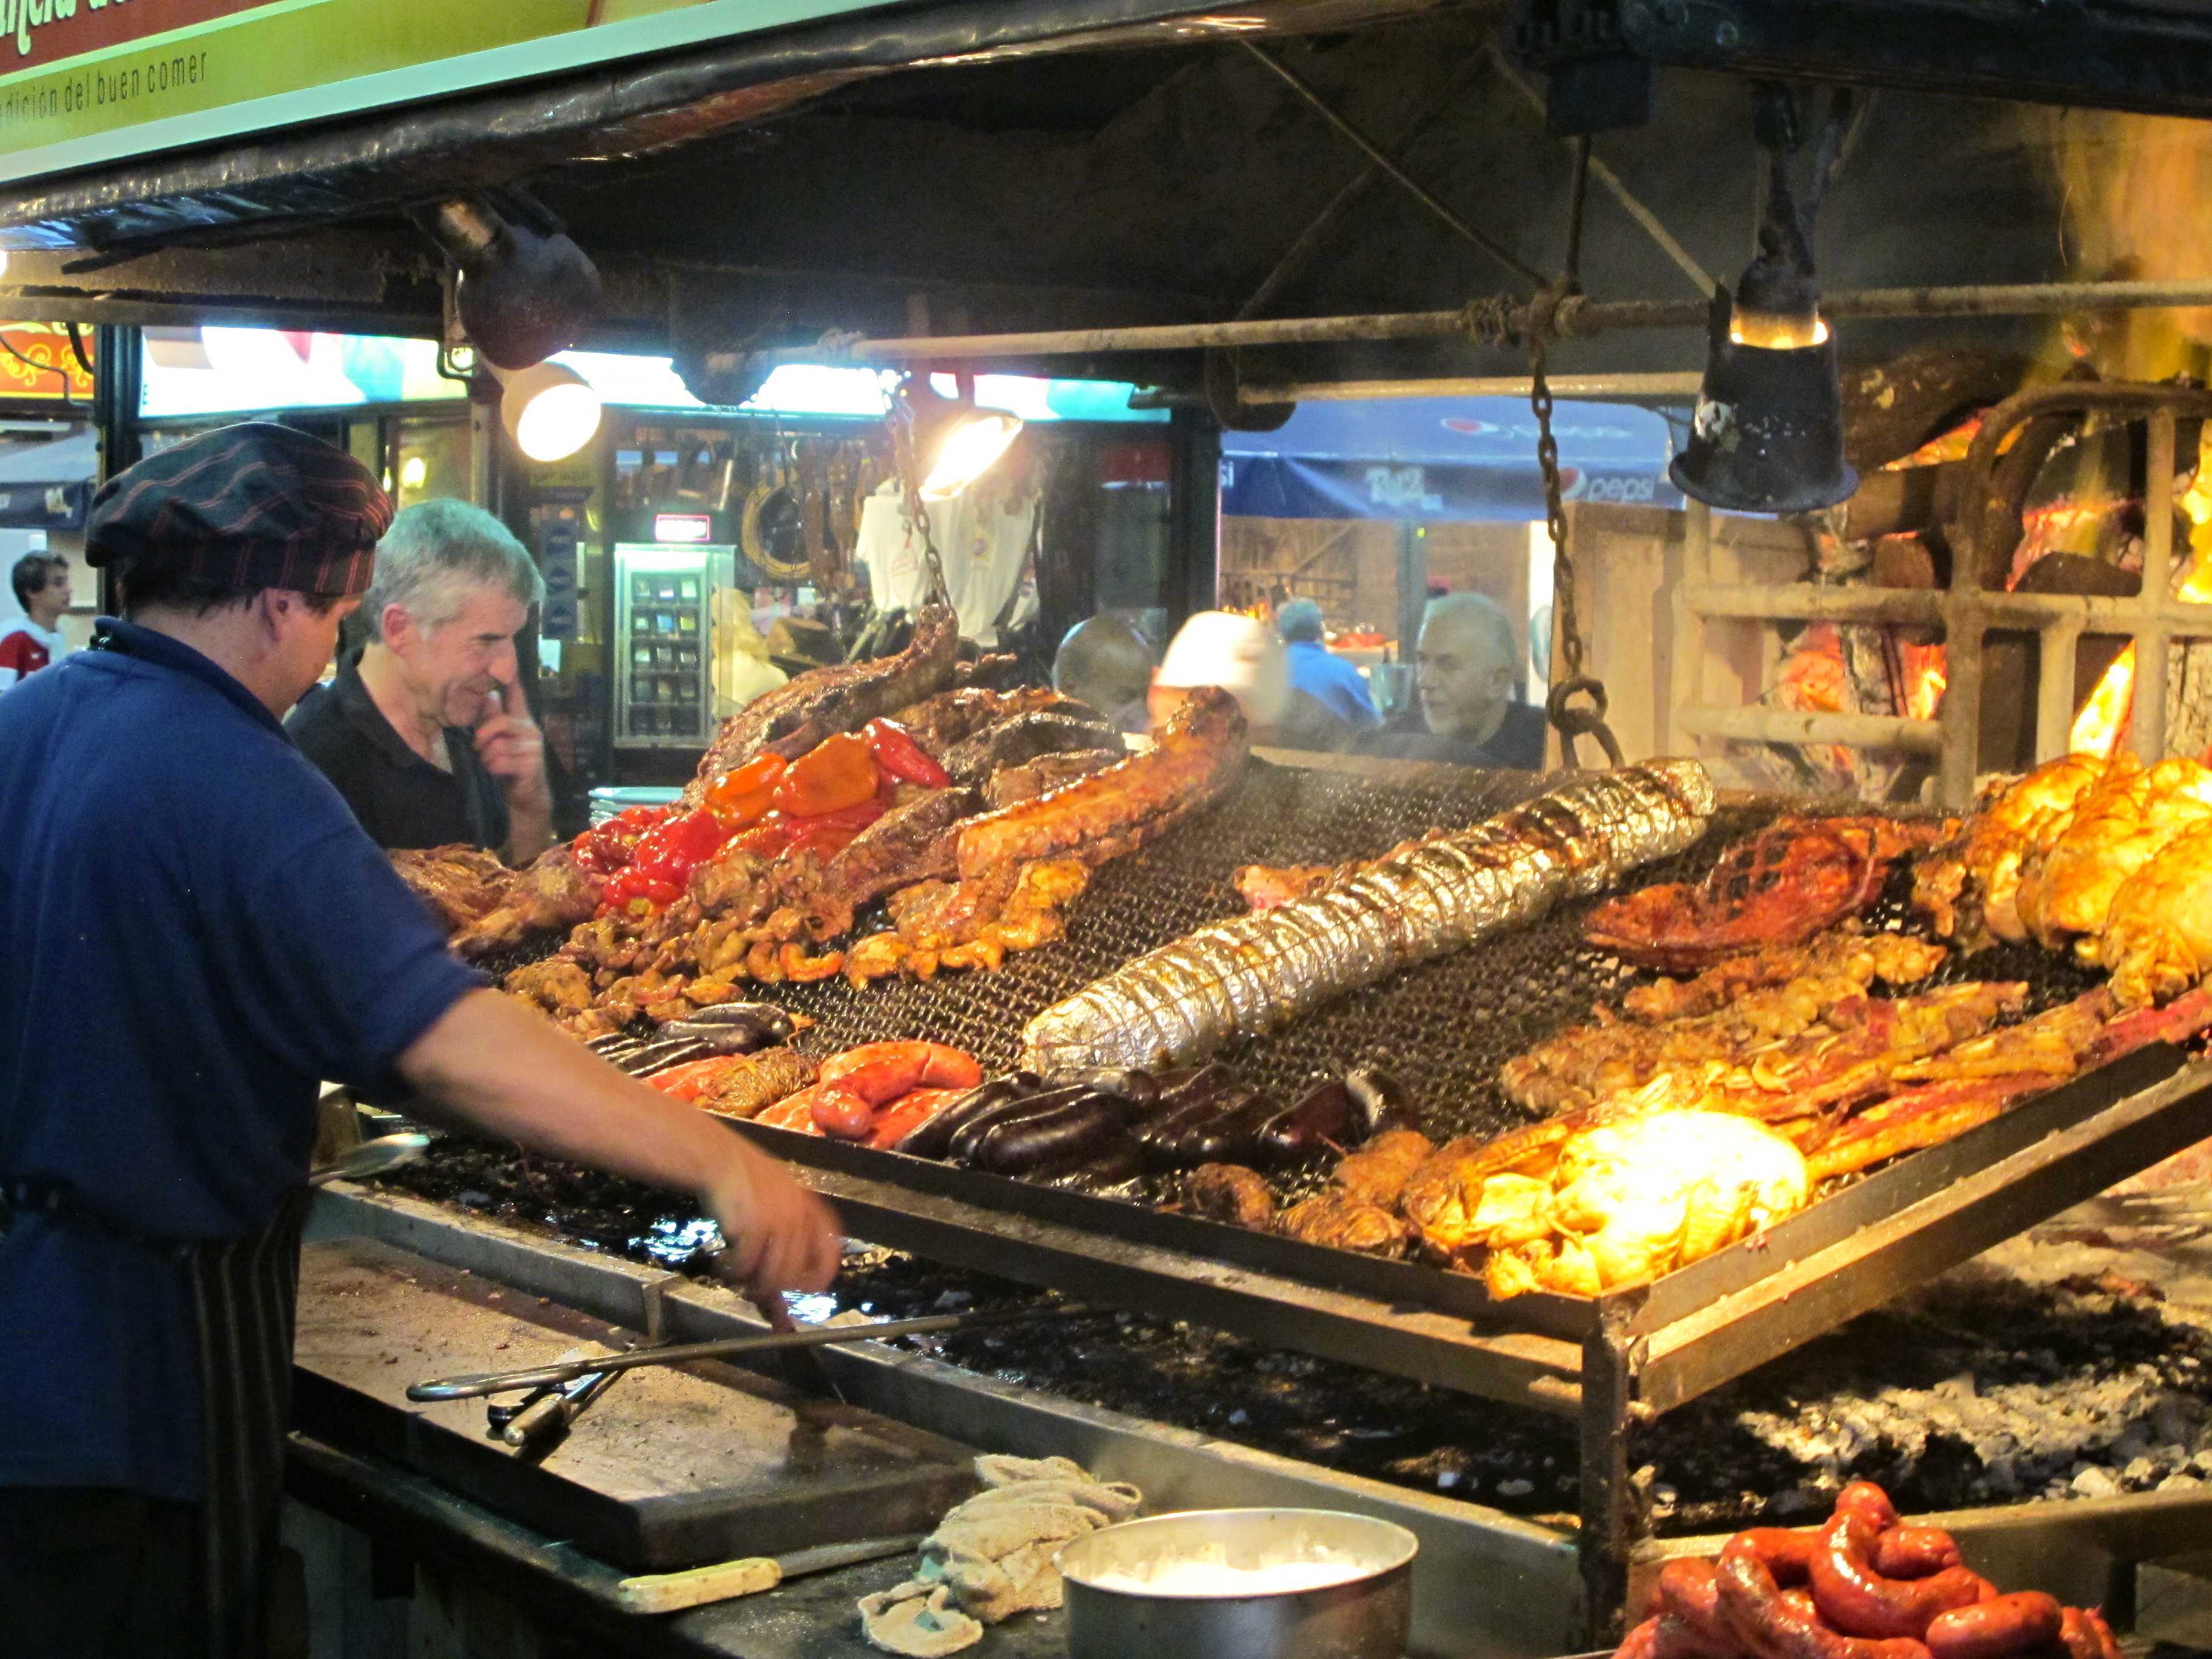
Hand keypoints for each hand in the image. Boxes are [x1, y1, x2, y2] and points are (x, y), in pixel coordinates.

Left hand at [474, 691, 548, 800]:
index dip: (512, 681)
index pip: (517, 696)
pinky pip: (501, 761)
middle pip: (500, 722)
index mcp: (522, 720)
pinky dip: (493, 768)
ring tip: (492, 763)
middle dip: (483, 736)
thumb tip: (488, 697)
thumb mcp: (498, 740)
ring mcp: (533, 747)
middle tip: (479, 747)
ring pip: (497, 745)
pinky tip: (498, 772)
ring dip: (487, 758)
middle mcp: (531, 730)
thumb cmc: (509, 765)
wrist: (526, 795)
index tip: (508, 667)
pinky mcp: (531, 764)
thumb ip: (493, 720)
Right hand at [703, 1141, 843, 1303]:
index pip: (829, 1250)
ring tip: (737, 1278)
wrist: (719, 1157)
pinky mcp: (752, 1228)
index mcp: (810, 1208)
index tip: (809, 1289)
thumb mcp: (774, 1202)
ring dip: (752, 1285)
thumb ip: (783, 1239)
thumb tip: (781, 1293)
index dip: (822, 1274)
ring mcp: (777, 1223)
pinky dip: (732, 1272)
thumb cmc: (745, 1181)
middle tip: (754, 1290)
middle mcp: (799, 1217)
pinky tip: (722, 1265)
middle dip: (773, 1288)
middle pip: (794, 1273)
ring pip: (772, 1276)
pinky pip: (745, 1267)